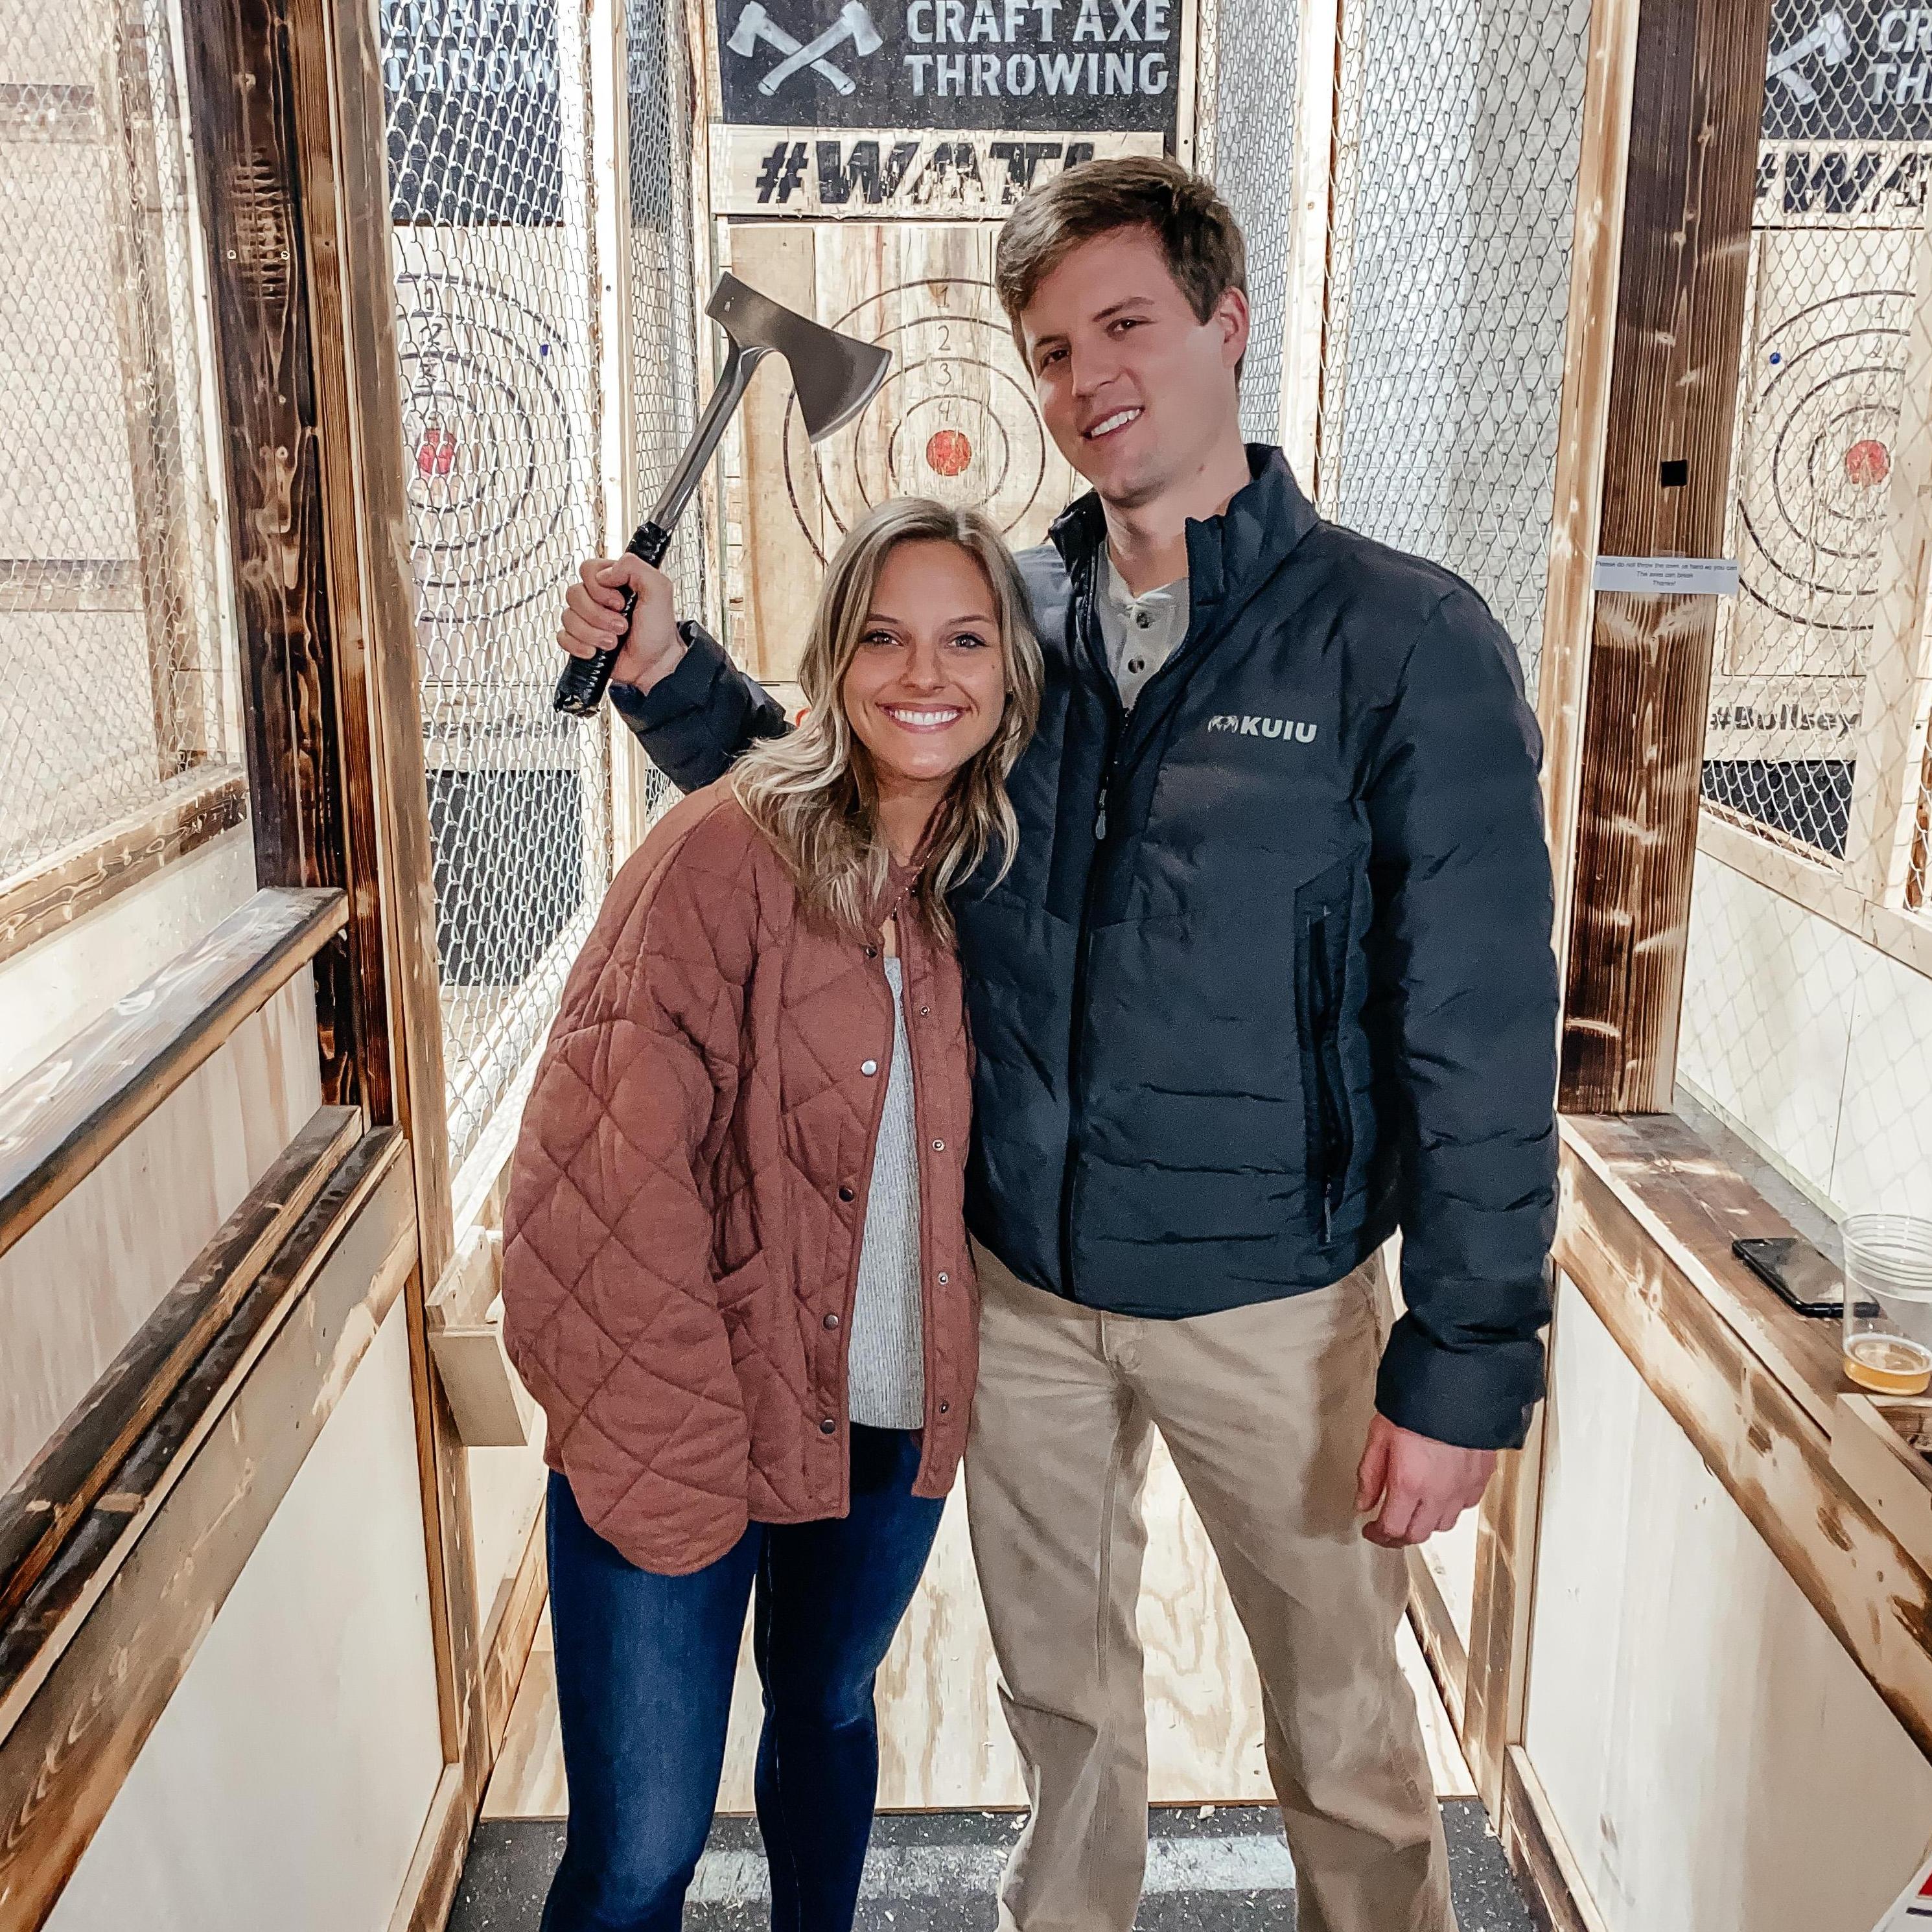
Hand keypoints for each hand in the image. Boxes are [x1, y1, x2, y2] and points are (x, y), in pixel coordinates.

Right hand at [558, 554, 683, 692]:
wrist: (654, 666)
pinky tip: (596, 651)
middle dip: (598, 615)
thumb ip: (635, 567)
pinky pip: (563, 637)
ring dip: (593, 633)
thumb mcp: (659, 591)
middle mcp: (598, 598)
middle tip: (621, 626)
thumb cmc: (659, 632)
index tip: (620, 603)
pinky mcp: (579, 639)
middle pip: (574, 593)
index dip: (600, 588)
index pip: (587, 569)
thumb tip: (605, 573)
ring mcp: (587, 619)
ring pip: (568, 617)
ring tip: (613, 641)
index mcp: (614, 582)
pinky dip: (580, 646)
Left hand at [1354, 1413, 1495, 1546]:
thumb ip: (1369, 1473)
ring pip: (1444, 1524)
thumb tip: (1363, 1501)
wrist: (1457, 1381)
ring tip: (1413, 1508)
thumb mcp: (1379, 1434)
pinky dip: (1450, 1506)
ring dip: (1425, 1522)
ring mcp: (1463, 1487)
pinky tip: (1440, 1493)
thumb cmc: (1417, 1401)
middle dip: (1399, 1535)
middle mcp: (1439, 1492)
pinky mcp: (1482, 1477)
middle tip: (1388, 1525)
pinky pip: (1466, 1505)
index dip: (1378, 1535)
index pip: (1392, 1529)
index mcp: (1409, 1483)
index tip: (1371, 1529)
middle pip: (1418, 1534)